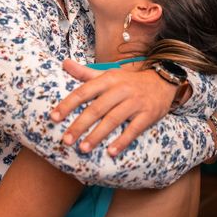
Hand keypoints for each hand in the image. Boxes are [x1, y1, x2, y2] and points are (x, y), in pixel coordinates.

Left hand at [50, 59, 175, 155]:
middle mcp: (120, 90)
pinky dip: (122, 141)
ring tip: (83, 149)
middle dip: (79, 125)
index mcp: (108, 79)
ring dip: (97, 135)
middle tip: (66, 140)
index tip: (53, 117)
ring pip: (113, 120)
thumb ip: (85, 73)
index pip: (84, 91)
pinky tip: (110, 152)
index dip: (67, 104)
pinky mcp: (148, 115)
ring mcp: (135, 102)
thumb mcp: (108, 74)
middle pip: (96, 108)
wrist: (162, 81)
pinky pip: (134, 130)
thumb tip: (64, 63)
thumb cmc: (128, 81)